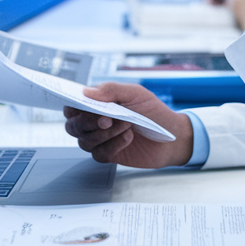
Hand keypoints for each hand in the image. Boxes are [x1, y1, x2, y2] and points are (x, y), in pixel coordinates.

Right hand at [63, 83, 193, 167]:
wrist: (172, 136)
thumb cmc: (154, 112)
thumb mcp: (136, 94)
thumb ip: (111, 90)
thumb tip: (86, 92)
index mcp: (98, 104)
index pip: (72, 107)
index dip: (71, 108)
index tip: (82, 108)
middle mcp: (94, 123)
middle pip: (73, 126)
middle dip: (88, 123)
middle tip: (108, 119)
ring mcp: (101, 140)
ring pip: (85, 142)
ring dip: (105, 134)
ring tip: (126, 125)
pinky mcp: (109, 155)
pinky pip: (99, 154)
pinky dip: (113, 146)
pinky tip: (128, 138)